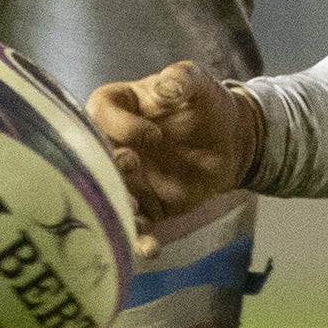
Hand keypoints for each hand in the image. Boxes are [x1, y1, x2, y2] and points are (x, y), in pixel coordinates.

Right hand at [87, 60, 260, 236]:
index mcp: (117, 107)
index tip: (152, 135)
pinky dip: (139, 238)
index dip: (119, 125)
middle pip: (95, 156)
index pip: (100, 112)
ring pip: (110, 193)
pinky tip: (150, 248)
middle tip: (130, 167)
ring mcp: (126, 177)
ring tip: (132, 209)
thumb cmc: (207, 106)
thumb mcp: (199, 83)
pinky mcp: (144, 205)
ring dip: (116, 203)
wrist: (232, 142)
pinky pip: (136, 223)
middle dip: (108, 165)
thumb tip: (167, 87)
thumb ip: (183, 78)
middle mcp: (113, 143)